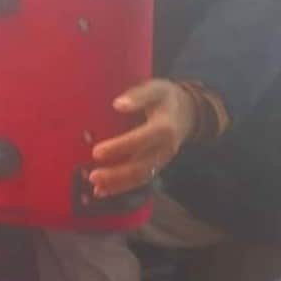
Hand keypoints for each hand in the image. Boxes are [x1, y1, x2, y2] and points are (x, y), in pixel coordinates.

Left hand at [88, 80, 198, 197]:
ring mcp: (162, 160)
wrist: (187, 113)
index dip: (120, 148)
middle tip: (92, 176)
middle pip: (140, 166)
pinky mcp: (157, 167)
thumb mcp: (156, 88)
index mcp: (164, 127)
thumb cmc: (165, 98)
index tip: (96, 152)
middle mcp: (165, 148)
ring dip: (117, 185)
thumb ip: (138, 95)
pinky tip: (103, 191)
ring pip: (140, 177)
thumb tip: (118, 105)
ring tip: (96, 187)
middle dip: (116, 174)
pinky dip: (121, 188)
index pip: (141, 140)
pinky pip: (140, 180)